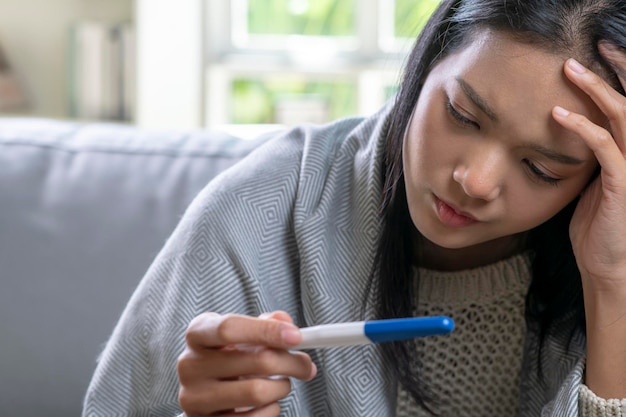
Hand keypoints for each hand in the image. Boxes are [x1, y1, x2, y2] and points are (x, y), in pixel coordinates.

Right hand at [177, 311, 316, 416]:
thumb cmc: (227, 356)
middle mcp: (190, 365)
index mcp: (197, 334)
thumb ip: (264, 324)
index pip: (230, 328)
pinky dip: (271, 409)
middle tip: (305, 365)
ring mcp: (194, 398)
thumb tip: (286, 324)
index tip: (296, 336)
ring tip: (282, 383)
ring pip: (257, 392)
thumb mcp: (240, 334)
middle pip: (255, 361)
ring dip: (282, 387)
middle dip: (291, 362)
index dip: (267, 330)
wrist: (204, 391)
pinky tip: (268, 402)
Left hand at [553, 42, 625, 289]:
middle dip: (608, 74)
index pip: (624, 110)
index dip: (611, 83)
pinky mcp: (623, 183)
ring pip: (622, 117)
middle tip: (577, 57)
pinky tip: (558, 115)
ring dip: (596, 90)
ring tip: (570, 70)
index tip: (588, 61)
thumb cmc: (597, 228)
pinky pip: (605, 147)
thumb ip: (589, 161)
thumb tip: (570, 138)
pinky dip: (582, 127)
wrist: (606, 266)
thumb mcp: (590, 186)